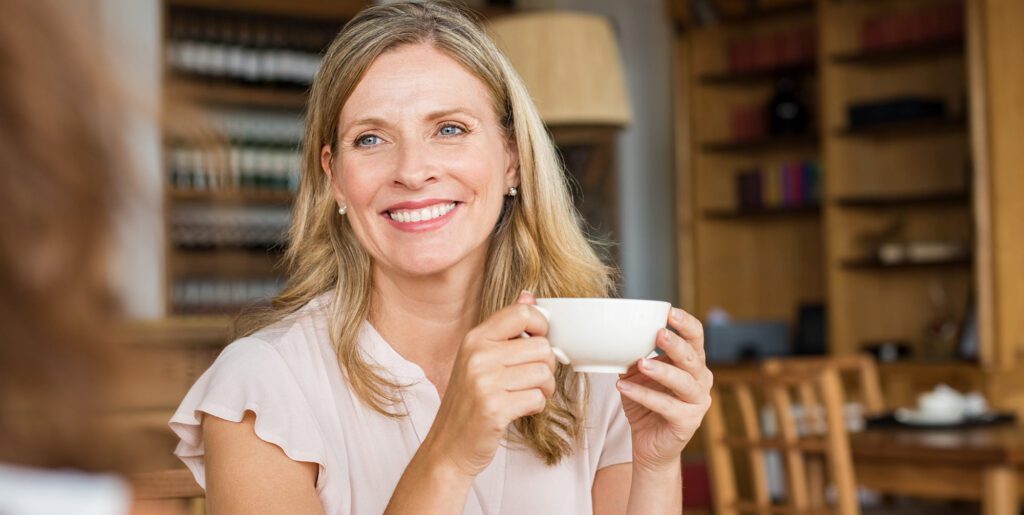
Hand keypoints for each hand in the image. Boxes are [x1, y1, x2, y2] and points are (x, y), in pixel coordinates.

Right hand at [422, 292, 554, 477]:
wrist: (449, 446)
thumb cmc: (469, 402)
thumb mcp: (479, 358)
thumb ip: (505, 328)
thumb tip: (529, 295)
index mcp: (475, 338)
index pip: (522, 313)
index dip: (542, 326)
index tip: (540, 342)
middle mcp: (477, 356)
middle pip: (541, 346)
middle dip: (546, 366)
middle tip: (533, 379)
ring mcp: (484, 382)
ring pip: (543, 374)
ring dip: (543, 389)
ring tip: (526, 395)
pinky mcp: (494, 408)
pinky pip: (537, 398)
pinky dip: (536, 406)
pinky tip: (520, 409)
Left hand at [616, 307, 711, 472]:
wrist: (649, 444)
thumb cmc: (646, 403)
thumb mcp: (638, 375)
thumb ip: (635, 356)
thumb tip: (618, 336)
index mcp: (692, 362)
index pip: (696, 337)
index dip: (685, 323)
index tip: (668, 311)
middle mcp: (701, 380)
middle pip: (693, 357)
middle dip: (676, 344)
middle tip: (659, 333)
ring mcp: (698, 402)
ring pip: (683, 382)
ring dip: (662, 370)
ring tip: (640, 363)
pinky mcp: (688, 422)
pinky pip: (666, 406)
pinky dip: (644, 395)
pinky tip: (624, 386)